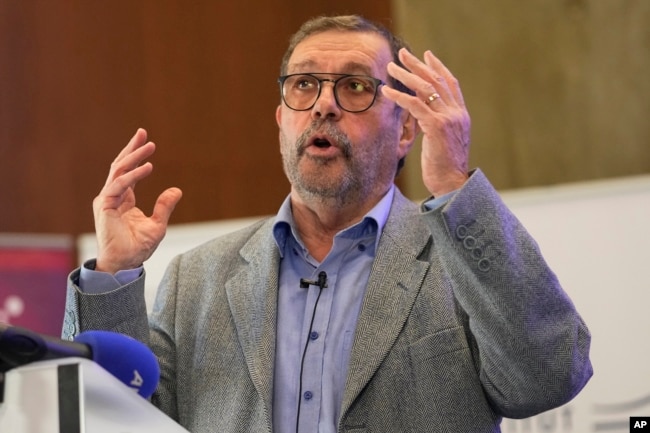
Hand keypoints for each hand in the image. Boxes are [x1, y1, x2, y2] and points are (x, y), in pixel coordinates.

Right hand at [92, 129, 181, 273]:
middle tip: (143, 133)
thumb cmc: (138, 248)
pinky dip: (133, 175)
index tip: (147, 142)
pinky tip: (148, 167)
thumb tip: (177, 190)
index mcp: (123, 199)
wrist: (124, 264)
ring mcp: (106, 200)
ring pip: (119, 171)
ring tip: (150, 146)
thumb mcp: (158, 225)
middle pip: (120, 165)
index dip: (136, 156)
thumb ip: (164, 207)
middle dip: (132, 148)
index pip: (127, 171)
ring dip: (134, 157)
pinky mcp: (105, 206)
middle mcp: (112, 196)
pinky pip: (119, 185)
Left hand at [381, 48, 470, 196]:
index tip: (427, 55)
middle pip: (437, 80)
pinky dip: (399, 96)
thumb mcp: (444, 142)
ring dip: (406, 75)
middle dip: (418, 64)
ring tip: (390, 67)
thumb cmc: (445, 168)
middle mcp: (457, 113)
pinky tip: (386, 91)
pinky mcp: (437, 127)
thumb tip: (424, 117)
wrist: (452, 185)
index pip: (451, 83)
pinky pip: (415, 105)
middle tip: (403, 53)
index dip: (438, 67)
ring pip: (425, 88)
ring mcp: (449, 119)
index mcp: (461, 115)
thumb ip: (438, 126)